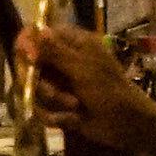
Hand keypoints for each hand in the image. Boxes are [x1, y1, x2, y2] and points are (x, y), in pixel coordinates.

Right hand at [15, 23, 155, 155]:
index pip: (40, 34)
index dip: (28, 45)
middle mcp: (64, 61)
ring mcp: (60, 85)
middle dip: (42, 84)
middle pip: (31, 66)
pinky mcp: (60, 107)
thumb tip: (34, 30)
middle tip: (54, 93)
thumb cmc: (111, 91)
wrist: (128, 125)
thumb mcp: (83, 69)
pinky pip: (43, 111)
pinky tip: (72, 119)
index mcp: (74, 44)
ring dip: (53, 101)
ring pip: (35, 91)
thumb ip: (55, 51)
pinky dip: (56, 117)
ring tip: (74, 106)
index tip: (27, 58)